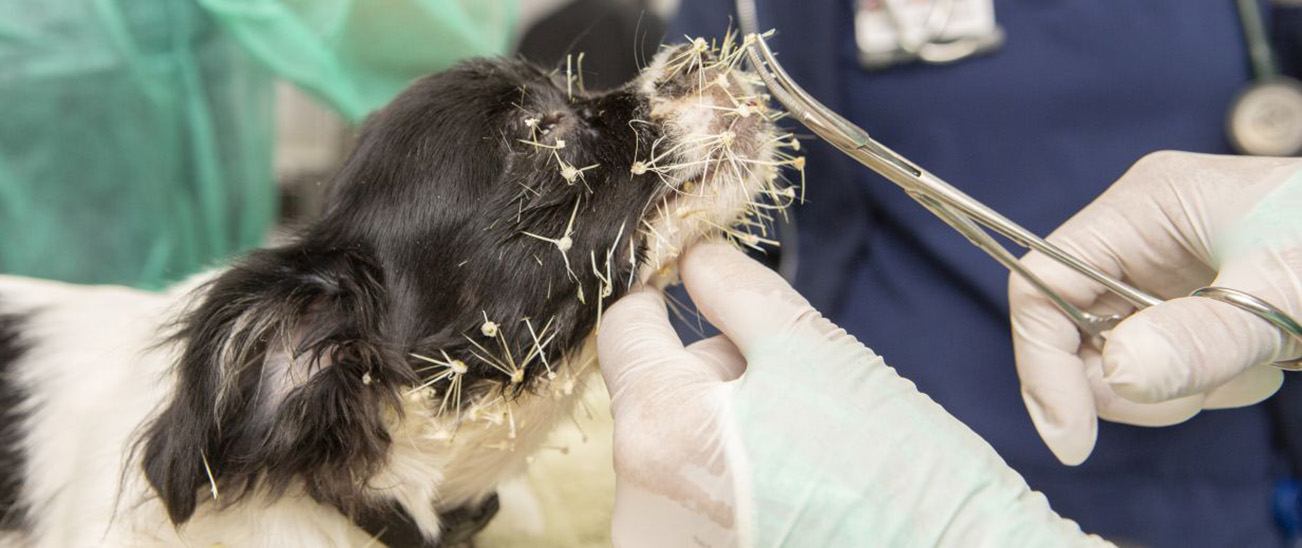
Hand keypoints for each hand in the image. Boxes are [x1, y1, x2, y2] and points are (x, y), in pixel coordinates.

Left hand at [600, 242, 1105, 546]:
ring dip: (724, 425)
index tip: (701, 289)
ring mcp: (660, 543)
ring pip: (673, 442)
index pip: (622, 330)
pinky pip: (689, 492)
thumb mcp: (813, 349)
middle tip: (794, 391)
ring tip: (802, 449)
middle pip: (652, 390)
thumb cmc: (897, 469)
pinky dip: (729, 475)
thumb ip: (734, 288)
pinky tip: (790, 487)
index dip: (663, 296)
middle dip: (713, 373)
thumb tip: (693, 256)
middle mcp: (637, 500)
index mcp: (659, 428)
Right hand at [1010, 151, 1301, 464]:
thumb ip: (1207, 334)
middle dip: (1125, 377)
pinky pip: (1162, 363)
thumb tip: (1115, 376)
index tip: (1072, 439)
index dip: (1042, 364)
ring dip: (1178, 383)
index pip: (1043, 286)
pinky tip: (1260, 359)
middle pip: (1073, 328)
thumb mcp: (1290, 291)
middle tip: (1197, 391)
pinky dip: (1204, 383)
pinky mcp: (1195, 304)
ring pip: (1118, 356)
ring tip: (1256, 360)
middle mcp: (1145, 233)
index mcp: (1148, 204)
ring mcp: (1168, 270)